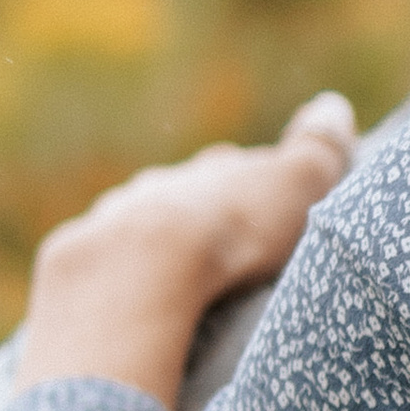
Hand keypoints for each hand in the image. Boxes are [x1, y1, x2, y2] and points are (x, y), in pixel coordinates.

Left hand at [18, 94, 355, 407]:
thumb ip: (317, 149)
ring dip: (154, 248)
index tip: (270, 206)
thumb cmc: (231, 231)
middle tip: (222, 249)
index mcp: (212, 171)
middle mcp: (158, 186)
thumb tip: (333, 104)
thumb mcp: (295, 187)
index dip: (256, 185)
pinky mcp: (76, 266)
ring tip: (175, 284)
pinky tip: (128, 305)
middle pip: (184, 195)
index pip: (237, 168)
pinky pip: (101, 270)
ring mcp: (112, 222)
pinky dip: (118, 284)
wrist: (136, 273)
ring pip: (137, 226)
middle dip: (201, 214)